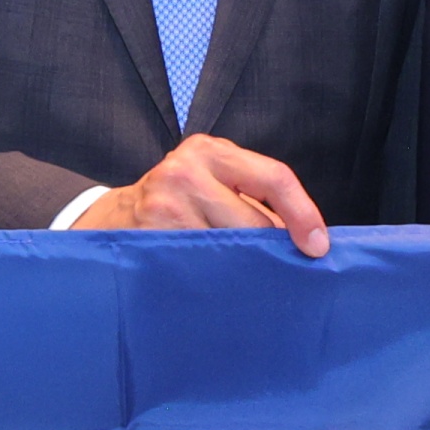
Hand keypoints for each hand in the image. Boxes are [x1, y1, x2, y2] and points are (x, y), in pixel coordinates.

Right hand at [74, 134, 332, 254]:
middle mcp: (185, 170)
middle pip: (254, 222)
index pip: (274, 177)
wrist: (111, 220)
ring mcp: (165, 203)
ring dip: (242, 267)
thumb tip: (305, 239)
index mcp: (210, 151)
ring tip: (235, 273)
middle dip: (268, 250)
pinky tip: (212, 279)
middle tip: (273, 270)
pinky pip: (204, 265)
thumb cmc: (177, 203)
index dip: (303, 213)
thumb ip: (253, 199)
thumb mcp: (212, 182)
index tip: (318, 247)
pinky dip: (216, 277)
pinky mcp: (152, 235)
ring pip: (231, 249)